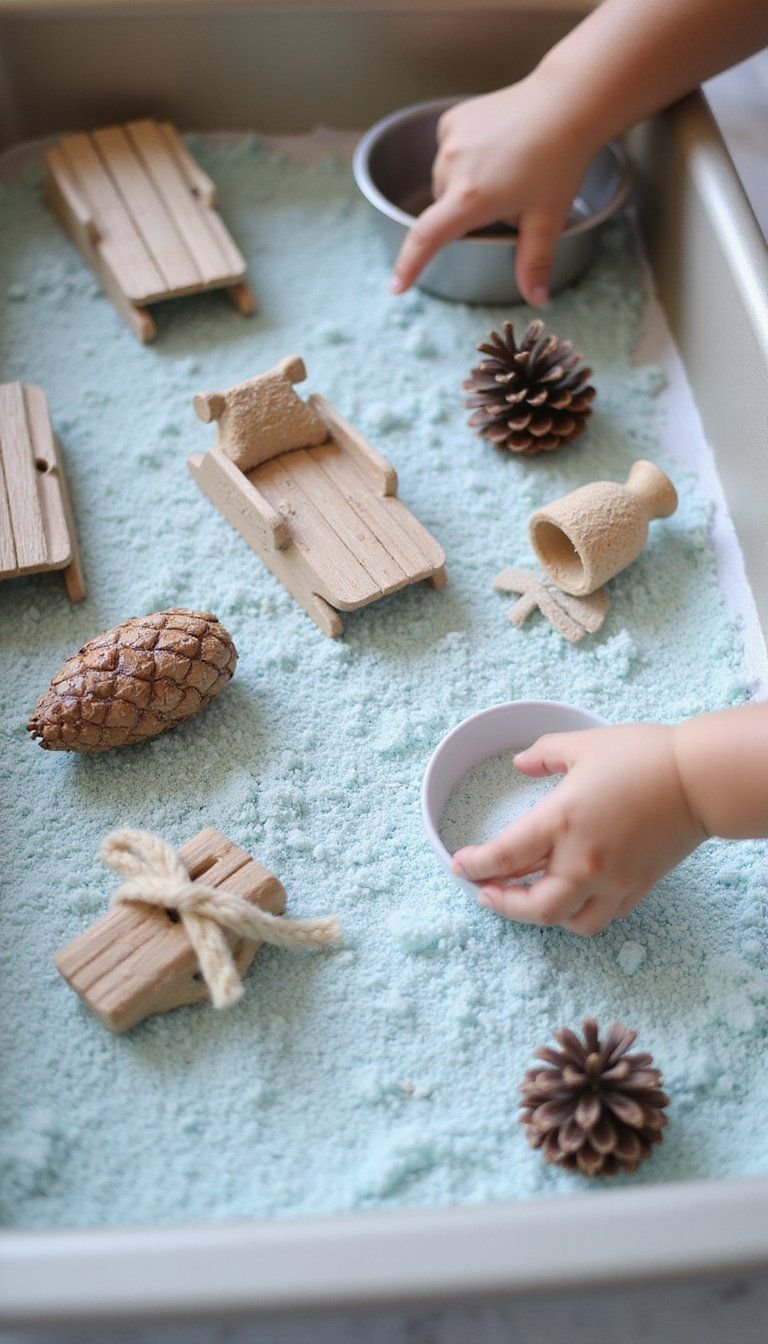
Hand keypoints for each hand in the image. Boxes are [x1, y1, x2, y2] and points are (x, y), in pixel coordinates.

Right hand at [391, 75, 593, 304]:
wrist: (566, 103)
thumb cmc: (559, 161)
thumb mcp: (548, 218)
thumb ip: (536, 262)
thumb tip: (536, 299)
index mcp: (471, 197)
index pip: (427, 238)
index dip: (409, 265)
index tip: (398, 287)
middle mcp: (452, 167)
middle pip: (444, 209)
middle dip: (465, 215)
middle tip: (506, 202)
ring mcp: (450, 139)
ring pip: (445, 180)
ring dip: (464, 186)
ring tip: (504, 170)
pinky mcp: (453, 119)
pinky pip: (449, 151)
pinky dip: (465, 157)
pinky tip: (494, 147)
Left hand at [452, 724, 705, 934]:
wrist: (699, 780)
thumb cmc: (642, 756)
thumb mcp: (582, 744)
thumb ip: (543, 754)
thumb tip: (519, 764)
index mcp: (560, 821)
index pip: (503, 857)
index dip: (474, 866)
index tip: (459, 865)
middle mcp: (582, 860)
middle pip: (531, 907)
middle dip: (501, 904)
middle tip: (485, 892)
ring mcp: (612, 880)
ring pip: (566, 920)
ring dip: (540, 914)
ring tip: (526, 897)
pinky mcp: (636, 887)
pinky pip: (599, 915)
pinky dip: (577, 912)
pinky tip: (569, 895)